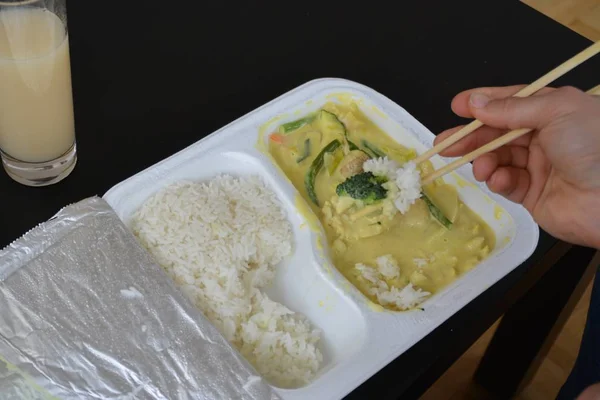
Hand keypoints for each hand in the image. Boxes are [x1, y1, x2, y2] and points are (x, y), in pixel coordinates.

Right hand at [434, 85, 599, 247]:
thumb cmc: (593, 145)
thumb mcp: (555, 111)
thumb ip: (511, 108)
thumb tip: (476, 102)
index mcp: (553, 111)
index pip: (510, 103)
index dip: (483, 103)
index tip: (456, 106)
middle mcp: (544, 136)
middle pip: (497, 133)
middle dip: (470, 137)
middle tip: (444, 144)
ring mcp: (538, 166)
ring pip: (497, 159)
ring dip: (484, 161)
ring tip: (482, 168)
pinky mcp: (533, 194)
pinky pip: (506, 183)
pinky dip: (498, 181)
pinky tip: (500, 181)